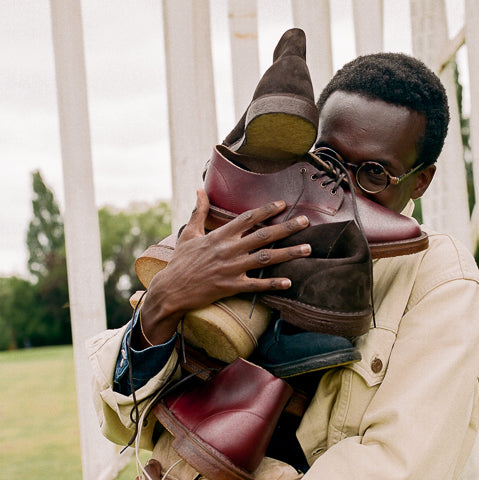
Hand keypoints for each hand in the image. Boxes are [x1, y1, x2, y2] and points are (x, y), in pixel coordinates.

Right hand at [140, 189, 310, 343]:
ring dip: (288, 253)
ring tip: (308, 249)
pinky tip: (289, 281)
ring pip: (265, 259)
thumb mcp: (189, 234)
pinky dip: (273, 284)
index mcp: (219, 236)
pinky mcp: (231, 287)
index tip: (283, 204)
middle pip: (263, 236)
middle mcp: (228, 250)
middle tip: (306, 222)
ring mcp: (231, 269)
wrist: (170, 289)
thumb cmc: (180, 262)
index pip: (247, 218)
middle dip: (286, 228)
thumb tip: (199, 189)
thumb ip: (198, 211)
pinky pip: (256, 285)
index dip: (266, 209)